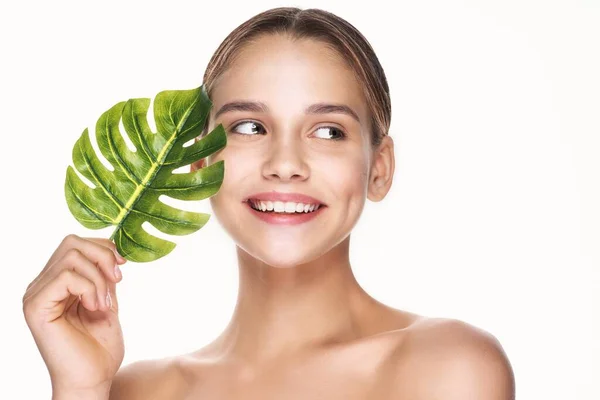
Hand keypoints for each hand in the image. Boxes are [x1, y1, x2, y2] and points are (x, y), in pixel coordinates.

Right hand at [23, 234, 126, 393]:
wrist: (92, 380)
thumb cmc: (99, 348)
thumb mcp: (107, 301)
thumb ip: (103, 276)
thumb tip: (111, 250)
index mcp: (56, 283)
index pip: (75, 244)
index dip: (103, 248)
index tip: (123, 266)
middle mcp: (42, 286)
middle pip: (71, 243)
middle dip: (102, 256)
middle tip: (118, 280)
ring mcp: (36, 295)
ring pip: (71, 256)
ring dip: (98, 278)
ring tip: (104, 304)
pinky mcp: (36, 307)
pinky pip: (65, 276)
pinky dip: (89, 288)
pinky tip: (95, 308)